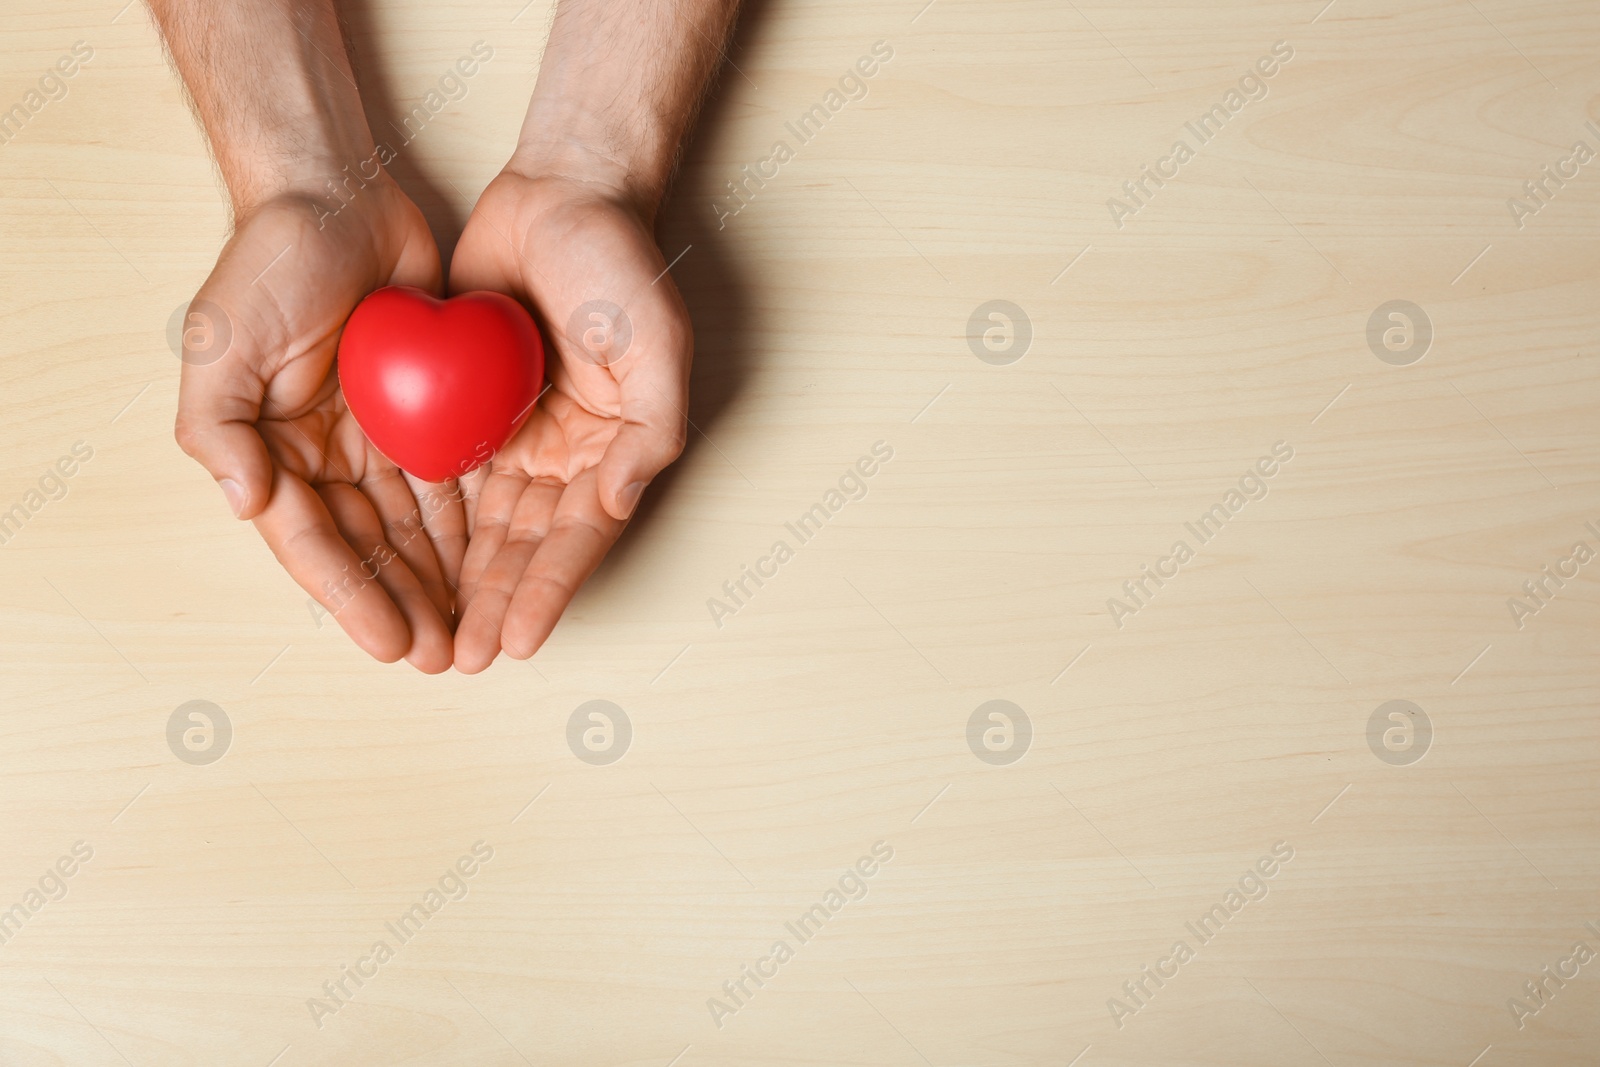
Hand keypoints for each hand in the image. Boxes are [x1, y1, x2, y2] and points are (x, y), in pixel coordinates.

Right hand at [175, 180, 464, 672]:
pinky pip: (451, 481)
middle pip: (371, 549)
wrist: (338, 196)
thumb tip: (246, 505)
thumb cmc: (270, 264)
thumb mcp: (222, 340)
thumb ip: (219, 425)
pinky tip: (494, 566)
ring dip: (441, 581)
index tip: (394, 645)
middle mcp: (325, 455)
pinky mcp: (427, 412)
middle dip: (406, 605)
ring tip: (472, 632)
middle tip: (444, 658)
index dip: (353, 598)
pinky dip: (468, 526)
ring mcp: (379, 436)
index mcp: (273, 452)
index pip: (316, 543)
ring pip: (415, 527)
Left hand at [448, 171, 690, 671]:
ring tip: (431, 635)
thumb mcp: (657, 341)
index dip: (547, 592)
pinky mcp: (465, 406)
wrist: (559, 193)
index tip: (517, 642)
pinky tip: (400, 563)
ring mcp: (513, 433)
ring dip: (460, 583)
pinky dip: (427, 522)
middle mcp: (563, 454)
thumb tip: (618, 502)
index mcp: (612, 450)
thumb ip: (651, 427)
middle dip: (495, 605)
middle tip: (462, 659)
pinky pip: (443, 474)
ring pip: (481, 525)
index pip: (577, 536)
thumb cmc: (617, 263)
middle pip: (525, 546)